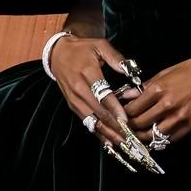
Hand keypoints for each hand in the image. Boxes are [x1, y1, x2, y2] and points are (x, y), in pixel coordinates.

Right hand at [49, 33, 160, 170]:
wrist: (58, 54)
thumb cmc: (82, 49)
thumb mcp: (100, 45)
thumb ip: (116, 58)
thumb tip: (132, 71)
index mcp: (87, 72)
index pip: (102, 94)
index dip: (114, 108)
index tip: (127, 120)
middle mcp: (78, 88)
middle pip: (98, 111)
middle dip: (115, 126)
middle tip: (131, 138)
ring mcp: (74, 99)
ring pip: (92, 120)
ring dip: (108, 134)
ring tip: (123, 145)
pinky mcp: (72, 106)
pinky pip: (86, 122)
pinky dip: (98, 134)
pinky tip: (109, 143)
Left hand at [119, 54, 190, 143]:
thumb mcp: (164, 72)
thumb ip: (145, 86)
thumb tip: (127, 94)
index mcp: (159, 89)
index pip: (134, 108)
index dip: (124, 114)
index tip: (121, 114)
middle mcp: (168, 105)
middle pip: (141, 124)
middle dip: (131, 127)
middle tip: (126, 127)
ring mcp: (180, 118)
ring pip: (154, 135)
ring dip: (143, 136)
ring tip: (138, 134)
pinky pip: (170, 138)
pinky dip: (161, 139)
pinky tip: (155, 135)